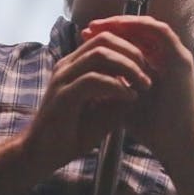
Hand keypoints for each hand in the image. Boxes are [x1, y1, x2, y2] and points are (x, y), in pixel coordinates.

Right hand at [19, 27, 152, 173]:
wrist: (43, 155)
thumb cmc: (72, 133)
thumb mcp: (105, 110)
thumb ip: (120, 93)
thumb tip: (142, 84)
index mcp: (76, 64)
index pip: (105, 40)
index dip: (131, 48)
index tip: (151, 66)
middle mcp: (68, 65)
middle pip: (105, 40)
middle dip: (132, 53)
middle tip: (150, 74)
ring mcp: (63, 78)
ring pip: (100, 54)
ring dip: (127, 67)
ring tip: (143, 84)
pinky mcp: (63, 95)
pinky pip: (93, 79)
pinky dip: (116, 86)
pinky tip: (129, 97)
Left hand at [82, 16, 193, 164]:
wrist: (174, 144)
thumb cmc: (148, 126)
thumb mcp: (124, 98)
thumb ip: (112, 82)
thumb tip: (87, 70)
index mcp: (157, 66)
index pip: (133, 42)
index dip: (110, 37)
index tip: (86, 38)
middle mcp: (169, 58)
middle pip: (140, 31)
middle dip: (113, 27)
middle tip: (89, 27)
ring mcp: (178, 56)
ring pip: (149, 27)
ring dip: (123, 24)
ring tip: (99, 26)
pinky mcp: (182, 59)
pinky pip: (160, 31)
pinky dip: (138, 26)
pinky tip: (117, 27)